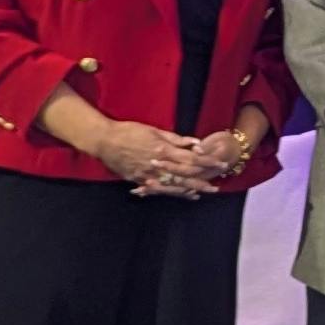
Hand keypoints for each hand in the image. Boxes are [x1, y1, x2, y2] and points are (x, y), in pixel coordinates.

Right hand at [89, 118, 214, 196]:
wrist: (104, 141)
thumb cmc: (129, 131)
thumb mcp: (154, 131)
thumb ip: (175, 139)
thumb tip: (196, 143)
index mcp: (163, 150)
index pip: (191, 158)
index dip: (207, 162)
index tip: (221, 164)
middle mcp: (158, 166)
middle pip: (185, 176)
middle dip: (202, 182)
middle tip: (216, 187)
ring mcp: (148, 175)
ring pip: (173, 186)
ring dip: (189, 190)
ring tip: (203, 193)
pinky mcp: (139, 180)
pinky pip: (159, 190)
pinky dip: (173, 193)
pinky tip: (183, 194)